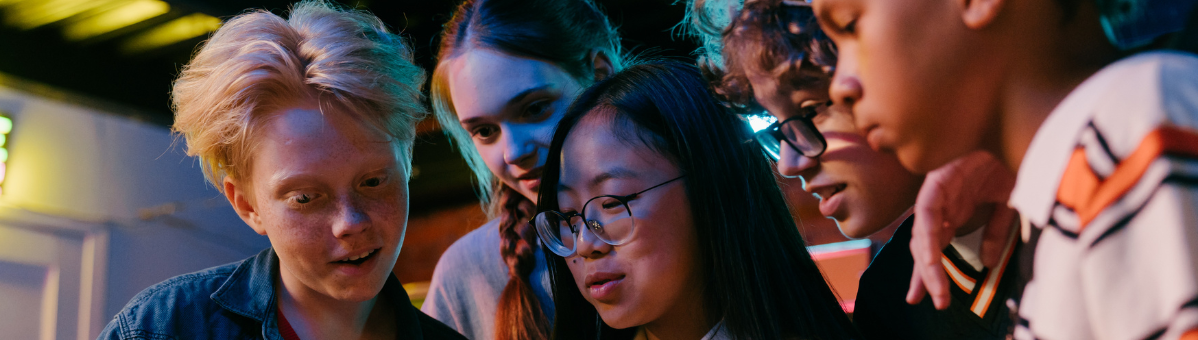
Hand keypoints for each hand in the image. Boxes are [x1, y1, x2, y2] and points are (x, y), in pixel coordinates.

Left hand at [906, 151, 1016, 308]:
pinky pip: (927, 210)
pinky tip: (931, 255)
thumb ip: (996, 231)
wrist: (1014, 125)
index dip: (933, 271)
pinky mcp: (937, 179)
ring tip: (935, 289)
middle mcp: (941, 202)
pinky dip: (928, 233)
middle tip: (926, 300)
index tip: (937, 297)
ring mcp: (936, 191)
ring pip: (923, 233)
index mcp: (954, 207)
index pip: (937, 244)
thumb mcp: (1007, 203)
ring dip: (928, 263)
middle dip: (924, 275)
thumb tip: (990, 262)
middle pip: (924, 243)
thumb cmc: (1010, 158)